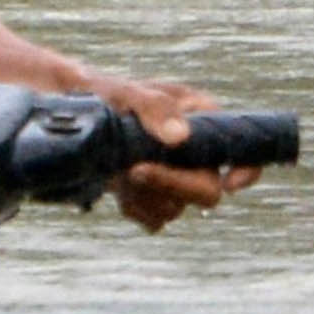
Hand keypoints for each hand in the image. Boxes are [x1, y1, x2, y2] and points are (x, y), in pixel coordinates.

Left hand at [91, 72, 261, 231]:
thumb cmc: (103, 93)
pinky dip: (135, 208)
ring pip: (176, 209)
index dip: (247, 170)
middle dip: (172, 185)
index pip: (244, 149)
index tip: (230, 183)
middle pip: (207, 191)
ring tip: (119, 168)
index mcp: (203, 118)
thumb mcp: (126, 93)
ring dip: (145, 195)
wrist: (66, 114)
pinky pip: (155, 220)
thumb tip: (180, 138)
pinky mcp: (153, 198)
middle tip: (136, 170)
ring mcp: (174, 178)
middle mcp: (195, 153)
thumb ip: (154, 109)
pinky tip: (117, 185)